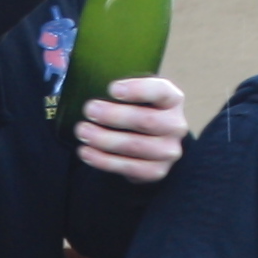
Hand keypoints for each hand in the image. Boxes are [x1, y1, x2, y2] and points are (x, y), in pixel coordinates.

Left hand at [74, 76, 188, 182]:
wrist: (150, 144)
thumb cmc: (138, 111)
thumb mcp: (136, 95)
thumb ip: (122, 90)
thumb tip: (91, 87)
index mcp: (173, 99)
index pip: (161, 91)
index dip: (137, 90)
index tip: (112, 89)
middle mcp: (175, 125)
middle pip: (146, 121)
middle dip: (114, 115)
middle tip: (89, 110)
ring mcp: (168, 151)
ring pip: (134, 146)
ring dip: (104, 139)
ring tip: (82, 131)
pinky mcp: (156, 171)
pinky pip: (128, 167)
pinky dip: (103, 160)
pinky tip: (86, 152)